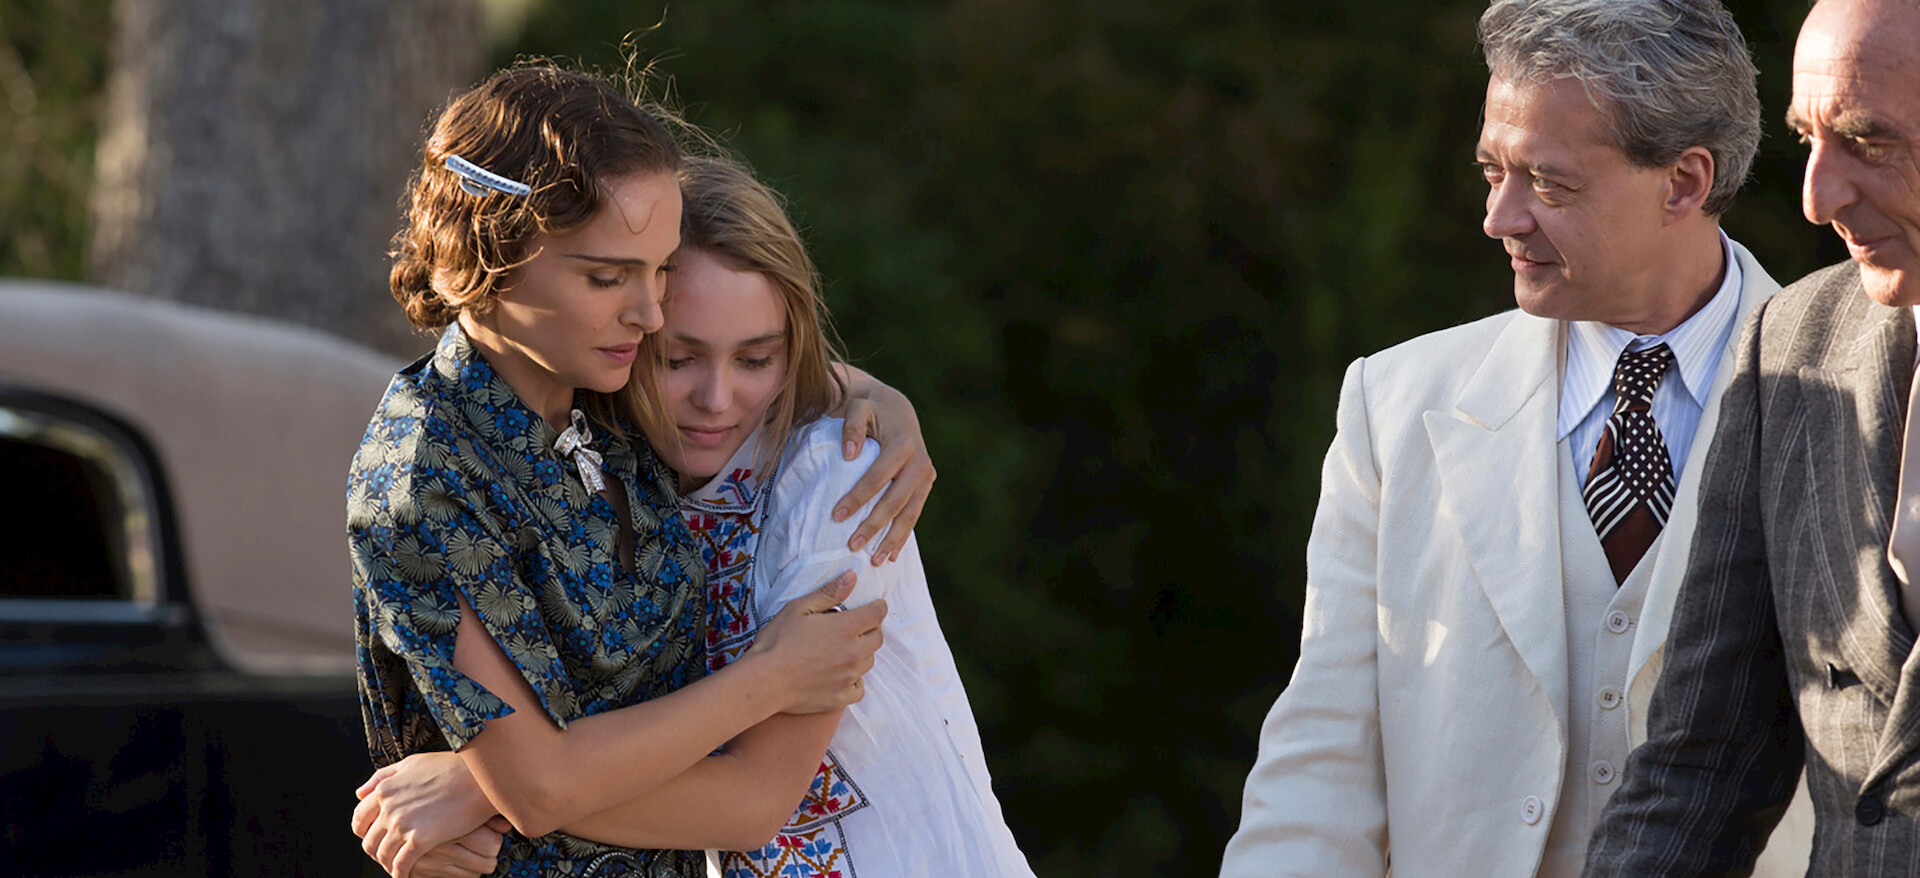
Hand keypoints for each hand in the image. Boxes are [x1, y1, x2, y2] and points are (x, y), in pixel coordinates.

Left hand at [352, 751, 497, 877]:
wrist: (481, 778)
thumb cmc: (451, 767)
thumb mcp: (411, 763)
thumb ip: (382, 777)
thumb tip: (359, 793)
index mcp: (384, 790)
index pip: (360, 818)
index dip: (364, 831)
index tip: (372, 836)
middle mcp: (388, 808)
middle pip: (369, 840)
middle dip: (375, 851)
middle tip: (386, 854)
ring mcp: (403, 825)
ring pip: (383, 855)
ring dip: (388, 863)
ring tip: (397, 866)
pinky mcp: (420, 840)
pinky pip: (402, 865)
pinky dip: (401, 872)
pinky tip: (407, 874)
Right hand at [748, 570, 884, 713]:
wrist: (764, 680)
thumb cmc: (777, 641)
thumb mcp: (799, 608)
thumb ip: (829, 592)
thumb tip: (852, 576)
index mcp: (846, 628)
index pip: (877, 614)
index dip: (878, 607)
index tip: (874, 606)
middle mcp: (853, 653)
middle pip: (877, 638)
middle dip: (871, 629)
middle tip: (856, 627)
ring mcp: (848, 677)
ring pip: (869, 662)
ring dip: (862, 653)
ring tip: (843, 650)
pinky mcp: (841, 697)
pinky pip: (859, 688)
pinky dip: (854, 681)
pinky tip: (841, 675)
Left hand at [835, 375, 935, 564]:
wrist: (898, 409)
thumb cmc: (871, 410)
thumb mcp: (858, 408)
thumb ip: (851, 427)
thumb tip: (849, 455)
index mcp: (902, 444)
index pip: (877, 477)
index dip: (857, 498)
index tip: (836, 516)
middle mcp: (919, 461)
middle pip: (895, 501)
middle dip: (874, 526)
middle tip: (852, 546)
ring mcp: (926, 475)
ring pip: (910, 513)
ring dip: (893, 538)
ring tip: (875, 561)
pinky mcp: (926, 484)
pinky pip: (915, 513)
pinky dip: (904, 534)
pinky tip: (892, 554)